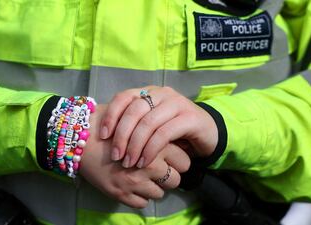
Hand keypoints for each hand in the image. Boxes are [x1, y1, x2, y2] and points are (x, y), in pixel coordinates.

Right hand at [79, 104, 190, 207]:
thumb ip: (156, 130)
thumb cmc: (108, 125)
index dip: (178, 159)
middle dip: (169, 175)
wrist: (78, 138)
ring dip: (153, 186)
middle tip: (158, 169)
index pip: (184, 161)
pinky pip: (142, 203)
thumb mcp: (136, 121)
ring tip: (142, 176)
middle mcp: (149, 166)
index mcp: (157, 145)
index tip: (170, 158)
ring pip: (160, 194)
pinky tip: (131, 184)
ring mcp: (135, 182)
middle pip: (176, 180)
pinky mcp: (121, 194)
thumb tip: (173, 137)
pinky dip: (139, 196)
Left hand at [100, 86, 217, 167]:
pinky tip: (144, 162)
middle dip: (121, 135)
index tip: (103, 136)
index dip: (111, 115)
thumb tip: (105, 137)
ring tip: (129, 162)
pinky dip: (150, 150)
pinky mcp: (189, 117)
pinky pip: (163, 134)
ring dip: (135, 146)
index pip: (124, 97)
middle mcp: (162, 93)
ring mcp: (177, 103)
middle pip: (134, 110)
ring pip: (148, 123)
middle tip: (115, 156)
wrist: (207, 133)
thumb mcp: (151, 125)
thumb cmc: (173, 131)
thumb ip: (134, 124)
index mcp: (149, 92)